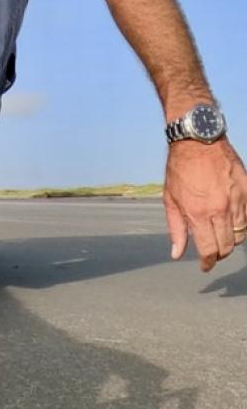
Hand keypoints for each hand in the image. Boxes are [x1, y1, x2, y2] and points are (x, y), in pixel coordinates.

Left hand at [163, 138, 246, 270]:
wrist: (197, 142)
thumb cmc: (179, 170)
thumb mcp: (170, 200)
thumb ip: (176, 229)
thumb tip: (177, 253)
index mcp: (199, 214)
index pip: (209, 250)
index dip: (208, 263)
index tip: (205, 266)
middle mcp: (221, 209)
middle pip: (228, 245)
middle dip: (219, 254)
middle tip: (212, 253)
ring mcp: (237, 199)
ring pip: (242, 232)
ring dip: (231, 239)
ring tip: (221, 236)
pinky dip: (243, 223)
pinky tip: (233, 221)